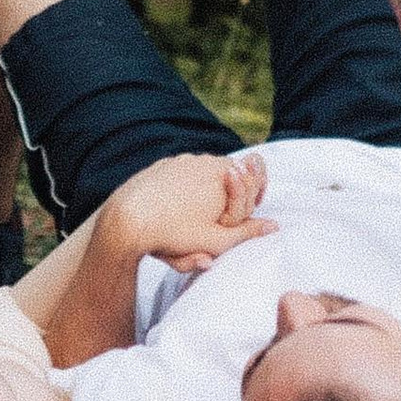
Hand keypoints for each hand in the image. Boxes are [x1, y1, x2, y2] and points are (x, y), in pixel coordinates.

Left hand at [106, 150, 275, 275]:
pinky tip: (176, 209)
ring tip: (196, 217)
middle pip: (230, 173)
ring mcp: (181, 160)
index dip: (253, 195)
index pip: (254, 173)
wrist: (127, 220)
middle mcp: (204, 160)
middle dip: (230, 195)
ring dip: (208, 191)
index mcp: (224, 174)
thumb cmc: (175, 233)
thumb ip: (248, 232)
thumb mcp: (217, 240)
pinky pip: (183, 174)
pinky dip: (185, 188)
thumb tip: (274, 226)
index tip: (242, 216)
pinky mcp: (162, 166)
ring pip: (206, 173)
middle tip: (218, 222)